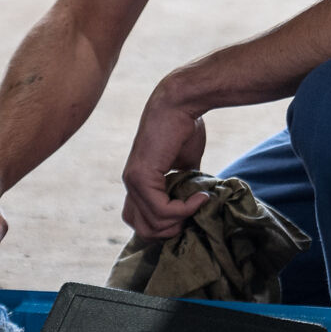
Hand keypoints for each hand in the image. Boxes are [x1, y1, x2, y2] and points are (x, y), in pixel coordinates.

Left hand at [121, 91, 207, 240]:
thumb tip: (197, 203)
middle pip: (144, 229)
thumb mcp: (186, 162)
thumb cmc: (185, 125)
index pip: (141, 220)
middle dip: (171, 230)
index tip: (190, 214)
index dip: (165, 225)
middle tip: (193, 214)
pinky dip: (184, 210)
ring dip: (181, 220)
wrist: (181, 102)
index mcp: (138, 180)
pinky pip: (161, 210)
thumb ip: (185, 183)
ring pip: (153, 224)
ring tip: (199, 202)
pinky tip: (200, 198)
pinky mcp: (142, 176)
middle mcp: (130, 183)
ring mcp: (133, 181)